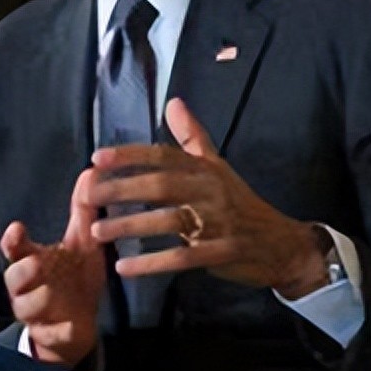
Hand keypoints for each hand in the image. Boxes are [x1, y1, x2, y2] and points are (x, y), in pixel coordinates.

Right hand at [0, 170, 106, 367]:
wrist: (79, 325)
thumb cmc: (75, 277)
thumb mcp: (82, 243)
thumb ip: (83, 211)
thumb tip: (92, 171)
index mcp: (34, 261)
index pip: (16, 248)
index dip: (13, 240)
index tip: (16, 228)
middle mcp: (28, 287)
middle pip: (14, 278)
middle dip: (22, 271)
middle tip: (35, 262)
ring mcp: (37, 313)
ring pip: (27, 308)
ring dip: (39, 299)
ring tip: (52, 292)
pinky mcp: (52, 335)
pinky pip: (51, 336)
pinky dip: (59, 332)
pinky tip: (72, 327)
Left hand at [87, 98, 329, 298]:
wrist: (281, 243)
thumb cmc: (242, 204)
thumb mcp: (218, 167)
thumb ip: (193, 137)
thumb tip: (173, 102)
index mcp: (207, 170)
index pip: (165, 156)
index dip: (131, 155)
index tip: (98, 158)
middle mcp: (212, 191)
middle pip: (163, 185)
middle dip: (123, 188)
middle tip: (89, 194)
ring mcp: (219, 222)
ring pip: (169, 220)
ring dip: (132, 226)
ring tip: (97, 231)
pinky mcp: (223, 252)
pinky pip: (182, 258)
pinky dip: (152, 264)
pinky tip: (125, 267)